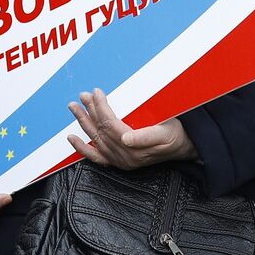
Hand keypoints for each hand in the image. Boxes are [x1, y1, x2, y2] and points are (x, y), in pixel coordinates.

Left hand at [67, 88, 198, 169]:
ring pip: (95, 139)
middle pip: (101, 130)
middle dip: (90, 111)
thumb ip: (146, 137)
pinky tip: (72, 139)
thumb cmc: (175, 135)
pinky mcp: (117, 161)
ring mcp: (119, 160)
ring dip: (84, 122)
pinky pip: (95, 157)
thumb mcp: (166, 132)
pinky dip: (82, 148)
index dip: (102, 108)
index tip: (97, 93)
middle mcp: (124, 157)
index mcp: (135, 149)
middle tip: (83, 96)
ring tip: (75, 108)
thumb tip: (125, 138)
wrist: (182, 148)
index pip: (111, 125)